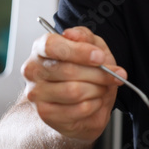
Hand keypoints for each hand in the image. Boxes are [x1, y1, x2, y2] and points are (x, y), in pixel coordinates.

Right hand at [21, 26, 124, 142]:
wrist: (83, 106)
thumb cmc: (85, 73)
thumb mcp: (92, 48)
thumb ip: (85, 37)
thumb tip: (73, 34)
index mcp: (41, 48)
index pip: (52, 46)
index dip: (79, 51)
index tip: (100, 57)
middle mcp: (33, 70)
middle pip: (67, 70)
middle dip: (98, 74)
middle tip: (115, 75)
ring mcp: (37, 93)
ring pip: (74, 91)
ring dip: (97, 90)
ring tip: (102, 88)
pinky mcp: (46, 113)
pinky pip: (78, 109)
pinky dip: (94, 105)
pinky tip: (94, 101)